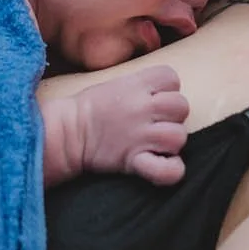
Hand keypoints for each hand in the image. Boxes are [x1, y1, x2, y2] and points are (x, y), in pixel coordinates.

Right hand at [70, 64, 190, 184]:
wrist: (67, 132)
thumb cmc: (89, 108)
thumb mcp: (116, 84)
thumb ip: (142, 85)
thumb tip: (165, 93)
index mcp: (136, 85)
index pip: (171, 78)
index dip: (167, 89)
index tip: (154, 98)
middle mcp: (142, 107)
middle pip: (181, 107)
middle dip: (172, 116)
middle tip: (155, 123)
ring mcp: (140, 135)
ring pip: (179, 136)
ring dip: (171, 142)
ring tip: (155, 143)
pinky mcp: (134, 161)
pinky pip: (167, 170)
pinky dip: (171, 170)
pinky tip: (164, 164)